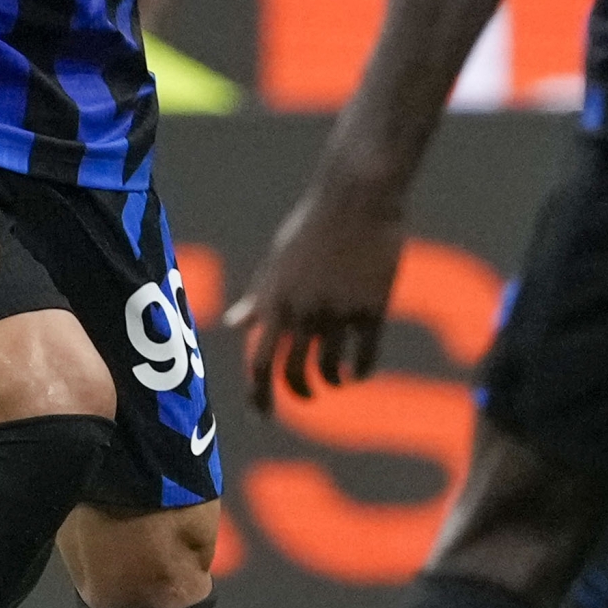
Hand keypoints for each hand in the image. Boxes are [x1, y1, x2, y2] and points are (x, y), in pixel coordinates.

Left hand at [228, 180, 407, 409]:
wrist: (358, 196)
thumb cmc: (314, 223)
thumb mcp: (278, 260)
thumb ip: (260, 298)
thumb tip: (235, 325)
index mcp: (275, 300)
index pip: (259, 363)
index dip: (259, 395)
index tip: (263, 412)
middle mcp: (303, 311)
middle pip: (293, 374)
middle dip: (298, 394)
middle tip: (305, 398)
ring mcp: (338, 312)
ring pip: (330, 369)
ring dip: (331, 382)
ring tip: (334, 381)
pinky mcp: (372, 308)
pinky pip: (365, 356)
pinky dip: (360, 371)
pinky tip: (359, 371)